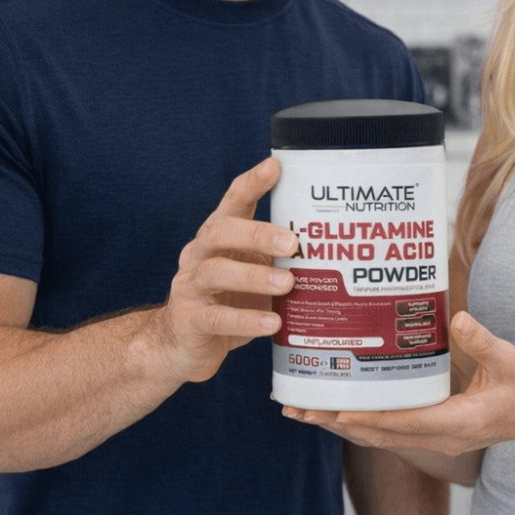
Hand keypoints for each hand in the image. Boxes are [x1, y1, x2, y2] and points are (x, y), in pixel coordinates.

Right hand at [155, 157, 295, 382]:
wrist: (183, 347)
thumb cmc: (229, 302)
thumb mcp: (251, 272)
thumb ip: (278, 258)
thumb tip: (332, 247)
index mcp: (217, 238)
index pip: (233, 202)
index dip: (252, 183)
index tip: (274, 166)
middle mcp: (198, 255)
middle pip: (220, 231)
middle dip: (257, 234)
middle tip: (293, 243)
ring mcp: (189, 287)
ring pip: (216, 272)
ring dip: (255, 277)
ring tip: (287, 284)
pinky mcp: (189, 321)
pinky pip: (217, 318)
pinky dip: (246, 320)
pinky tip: (273, 322)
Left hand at [283, 312, 514, 456]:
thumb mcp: (511, 360)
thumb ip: (483, 342)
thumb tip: (458, 318)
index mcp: (457, 423)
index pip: (403, 424)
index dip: (367, 418)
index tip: (334, 411)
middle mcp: (440, 437)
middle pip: (378, 435)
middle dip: (336, 422)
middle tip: (296, 408)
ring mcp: (435, 437)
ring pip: (378, 437)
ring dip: (340, 424)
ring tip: (302, 409)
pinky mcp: (433, 430)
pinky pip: (388, 430)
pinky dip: (360, 421)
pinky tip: (338, 408)